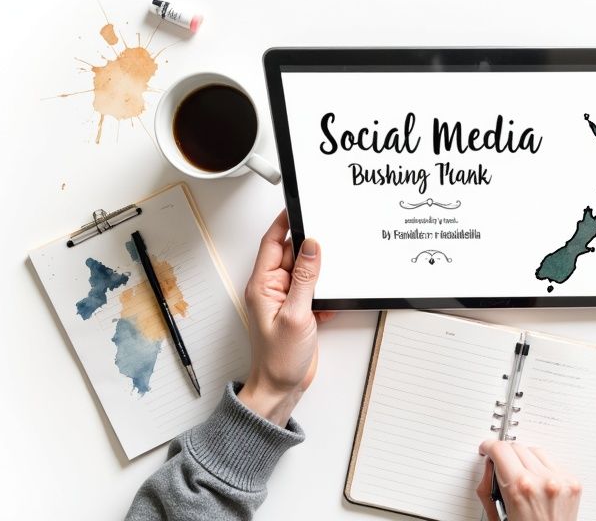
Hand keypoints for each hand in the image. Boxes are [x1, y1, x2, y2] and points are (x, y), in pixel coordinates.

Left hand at [238, 210, 334, 426]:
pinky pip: (315, 291)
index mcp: (262, 285)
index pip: (272, 243)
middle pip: (292, 255)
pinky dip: (326, 293)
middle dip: (310, 247)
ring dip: (321, 272)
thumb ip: (305, 278)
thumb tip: (311, 247)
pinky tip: (332, 302)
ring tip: (333, 272)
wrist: (281, 388)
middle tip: (329, 237)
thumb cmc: (278, 359)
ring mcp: (286, 300)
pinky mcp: (300, 312)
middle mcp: (273, 289)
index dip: (284, 223)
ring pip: (306, 272)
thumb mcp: (295, 314)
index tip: (298, 206)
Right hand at [477, 440, 580, 520]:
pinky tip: (538, 483)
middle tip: (501, 466)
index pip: (500, 449)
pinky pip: (552, 463)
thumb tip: (491, 464)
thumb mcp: (496, 514)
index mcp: (519, 488)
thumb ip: (488, 485)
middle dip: (505, 455)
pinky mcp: (573, 483)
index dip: (489, 447)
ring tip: (521, 477)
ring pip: (536, 451)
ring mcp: (560, 481)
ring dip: (525, 459)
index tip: (487, 449)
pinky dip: (543, 469)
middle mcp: (543, 481)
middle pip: (517, 447)